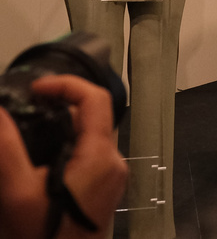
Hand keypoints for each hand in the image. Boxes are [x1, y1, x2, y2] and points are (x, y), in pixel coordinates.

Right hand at [0, 75, 126, 238]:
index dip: (66, 84)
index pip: (96, 99)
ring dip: (62, 127)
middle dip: (59, 106)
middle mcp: (114, 162)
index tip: (36, 88)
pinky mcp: (105, 189)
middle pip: (93, 116)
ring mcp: (113, 176)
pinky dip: (67, 146)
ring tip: (28, 131)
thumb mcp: (18, 192)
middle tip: (26, 108)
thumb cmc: (45, 237)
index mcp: (101, 155)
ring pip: (90, 136)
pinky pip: (89, 155)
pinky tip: (39, 159)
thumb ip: (8, 148)